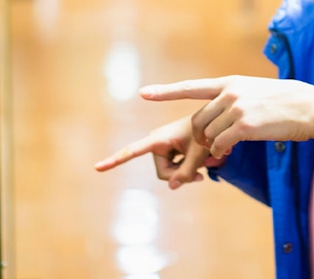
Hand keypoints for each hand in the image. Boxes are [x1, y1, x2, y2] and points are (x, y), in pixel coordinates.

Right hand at [94, 115, 221, 189]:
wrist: (217, 126)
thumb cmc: (207, 136)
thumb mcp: (199, 155)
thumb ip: (187, 172)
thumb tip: (173, 187)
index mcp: (159, 139)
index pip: (132, 151)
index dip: (115, 160)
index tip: (97, 167)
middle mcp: (158, 143)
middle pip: (163, 173)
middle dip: (180, 176)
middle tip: (200, 176)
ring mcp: (164, 148)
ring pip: (170, 174)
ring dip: (186, 174)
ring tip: (203, 166)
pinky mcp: (171, 152)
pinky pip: (175, 170)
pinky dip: (187, 170)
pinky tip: (201, 166)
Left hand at [140, 76, 313, 158]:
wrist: (310, 107)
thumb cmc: (286, 103)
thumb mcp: (256, 92)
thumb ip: (234, 100)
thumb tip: (216, 122)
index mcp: (230, 83)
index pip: (192, 88)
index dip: (166, 91)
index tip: (143, 93)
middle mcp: (230, 93)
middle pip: (198, 122)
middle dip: (202, 138)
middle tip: (215, 146)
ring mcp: (237, 108)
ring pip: (209, 136)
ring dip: (215, 147)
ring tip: (230, 146)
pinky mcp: (245, 126)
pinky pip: (221, 146)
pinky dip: (223, 152)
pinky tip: (233, 150)